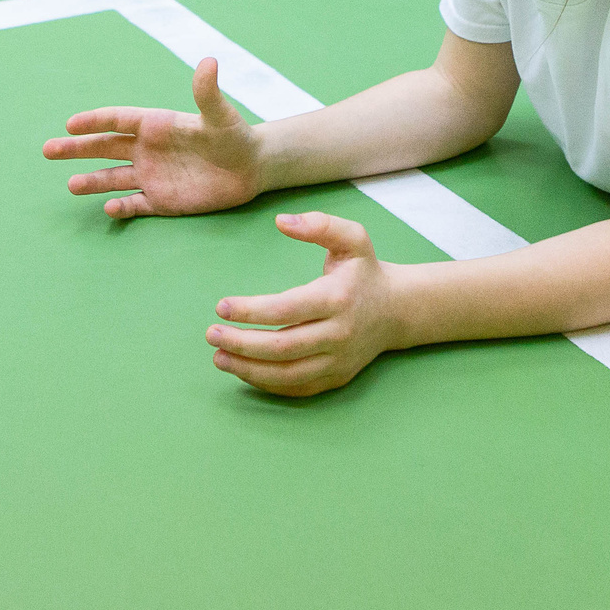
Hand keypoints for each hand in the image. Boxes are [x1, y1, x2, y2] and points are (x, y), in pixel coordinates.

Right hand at [44, 56, 261, 218]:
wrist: (251, 168)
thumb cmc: (235, 135)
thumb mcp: (221, 115)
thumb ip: (208, 93)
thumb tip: (209, 61)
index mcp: (156, 125)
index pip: (118, 121)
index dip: (94, 121)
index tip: (70, 124)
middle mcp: (148, 150)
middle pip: (104, 148)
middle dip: (76, 148)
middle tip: (48, 150)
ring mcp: (152, 176)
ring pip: (113, 178)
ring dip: (93, 181)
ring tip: (71, 185)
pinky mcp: (162, 201)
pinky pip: (135, 204)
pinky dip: (121, 207)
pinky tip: (108, 208)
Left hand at [207, 212, 394, 396]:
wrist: (398, 310)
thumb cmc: (365, 271)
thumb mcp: (352, 238)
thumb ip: (320, 224)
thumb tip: (281, 221)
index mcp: (337, 298)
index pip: (286, 310)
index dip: (250, 311)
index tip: (221, 306)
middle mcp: (339, 334)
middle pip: (283, 347)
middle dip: (241, 343)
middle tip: (211, 334)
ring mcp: (339, 361)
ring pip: (287, 374)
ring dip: (248, 369)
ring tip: (219, 357)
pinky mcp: (337, 378)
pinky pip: (297, 388)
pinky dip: (267, 383)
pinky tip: (243, 370)